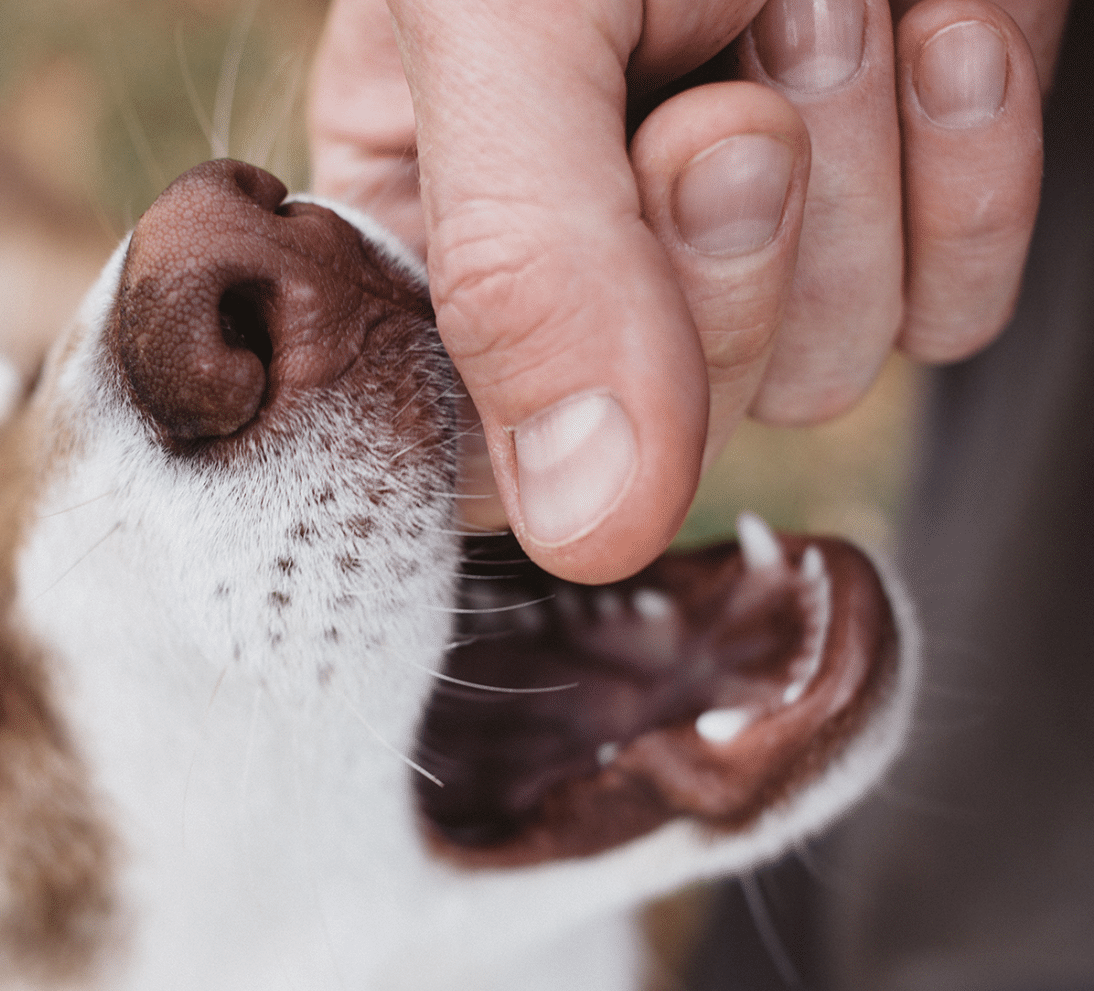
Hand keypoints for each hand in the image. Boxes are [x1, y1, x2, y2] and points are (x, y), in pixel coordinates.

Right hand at [309, 0, 1057, 582]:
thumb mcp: (508, 12)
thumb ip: (523, 271)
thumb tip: (587, 532)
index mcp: (430, 201)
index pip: (460, 437)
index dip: (539, 404)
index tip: (600, 244)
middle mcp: (577, 242)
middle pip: (660, 420)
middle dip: (720, 247)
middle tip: (726, 87)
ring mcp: (743, 233)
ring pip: (816, 370)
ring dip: (854, 178)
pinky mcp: (900, 202)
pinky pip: (949, 314)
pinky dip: (966, 173)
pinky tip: (940, 29)